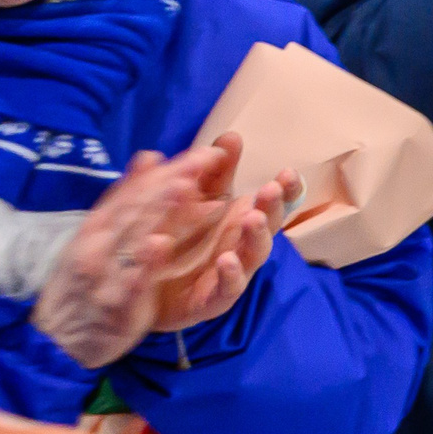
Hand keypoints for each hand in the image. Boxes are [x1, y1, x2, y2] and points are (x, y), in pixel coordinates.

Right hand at [30, 147, 233, 366]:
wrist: (58, 337)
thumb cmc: (89, 278)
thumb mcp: (105, 235)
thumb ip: (130, 198)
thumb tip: (151, 157)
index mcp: (101, 225)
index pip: (138, 192)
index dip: (172, 170)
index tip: (204, 152)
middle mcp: (100, 243)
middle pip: (139, 207)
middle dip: (172, 181)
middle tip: (204, 158)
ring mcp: (105, 272)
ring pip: (135, 237)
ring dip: (159, 211)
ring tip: (185, 186)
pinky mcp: (114, 303)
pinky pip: (129, 280)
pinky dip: (143, 262)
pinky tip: (160, 244)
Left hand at [150, 136, 299, 334]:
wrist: (144, 289)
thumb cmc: (179, 238)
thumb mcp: (192, 198)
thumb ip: (212, 170)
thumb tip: (230, 135)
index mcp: (242, 218)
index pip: (274, 201)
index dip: (286, 189)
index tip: (288, 173)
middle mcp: (244, 244)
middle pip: (269, 224)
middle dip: (273, 206)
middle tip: (271, 189)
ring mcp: (234, 272)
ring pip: (255, 254)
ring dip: (256, 236)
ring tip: (252, 218)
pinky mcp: (214, 298)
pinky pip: (228, 287)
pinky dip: (231, 274)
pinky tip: (226, 259)